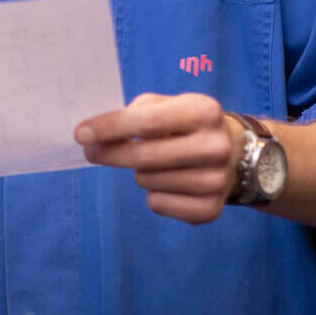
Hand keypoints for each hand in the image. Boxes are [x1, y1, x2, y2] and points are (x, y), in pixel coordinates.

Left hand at [76, 92, 239, 224]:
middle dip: (109, 153)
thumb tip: (97, 134)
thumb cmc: (187, 125)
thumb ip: (135, 112)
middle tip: (92, 151)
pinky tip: (169, 183)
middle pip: (142, 155)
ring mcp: (216, 181)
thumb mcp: (169, 105)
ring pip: (146, 180)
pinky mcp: (210, 209)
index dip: (108, 127)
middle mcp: (215, 146)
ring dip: (139, 172)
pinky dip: (153, 194)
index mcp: (204, 111)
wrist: (234, 154)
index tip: (80, 133)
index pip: (145, 121)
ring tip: (156, 163)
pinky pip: (157, 204)